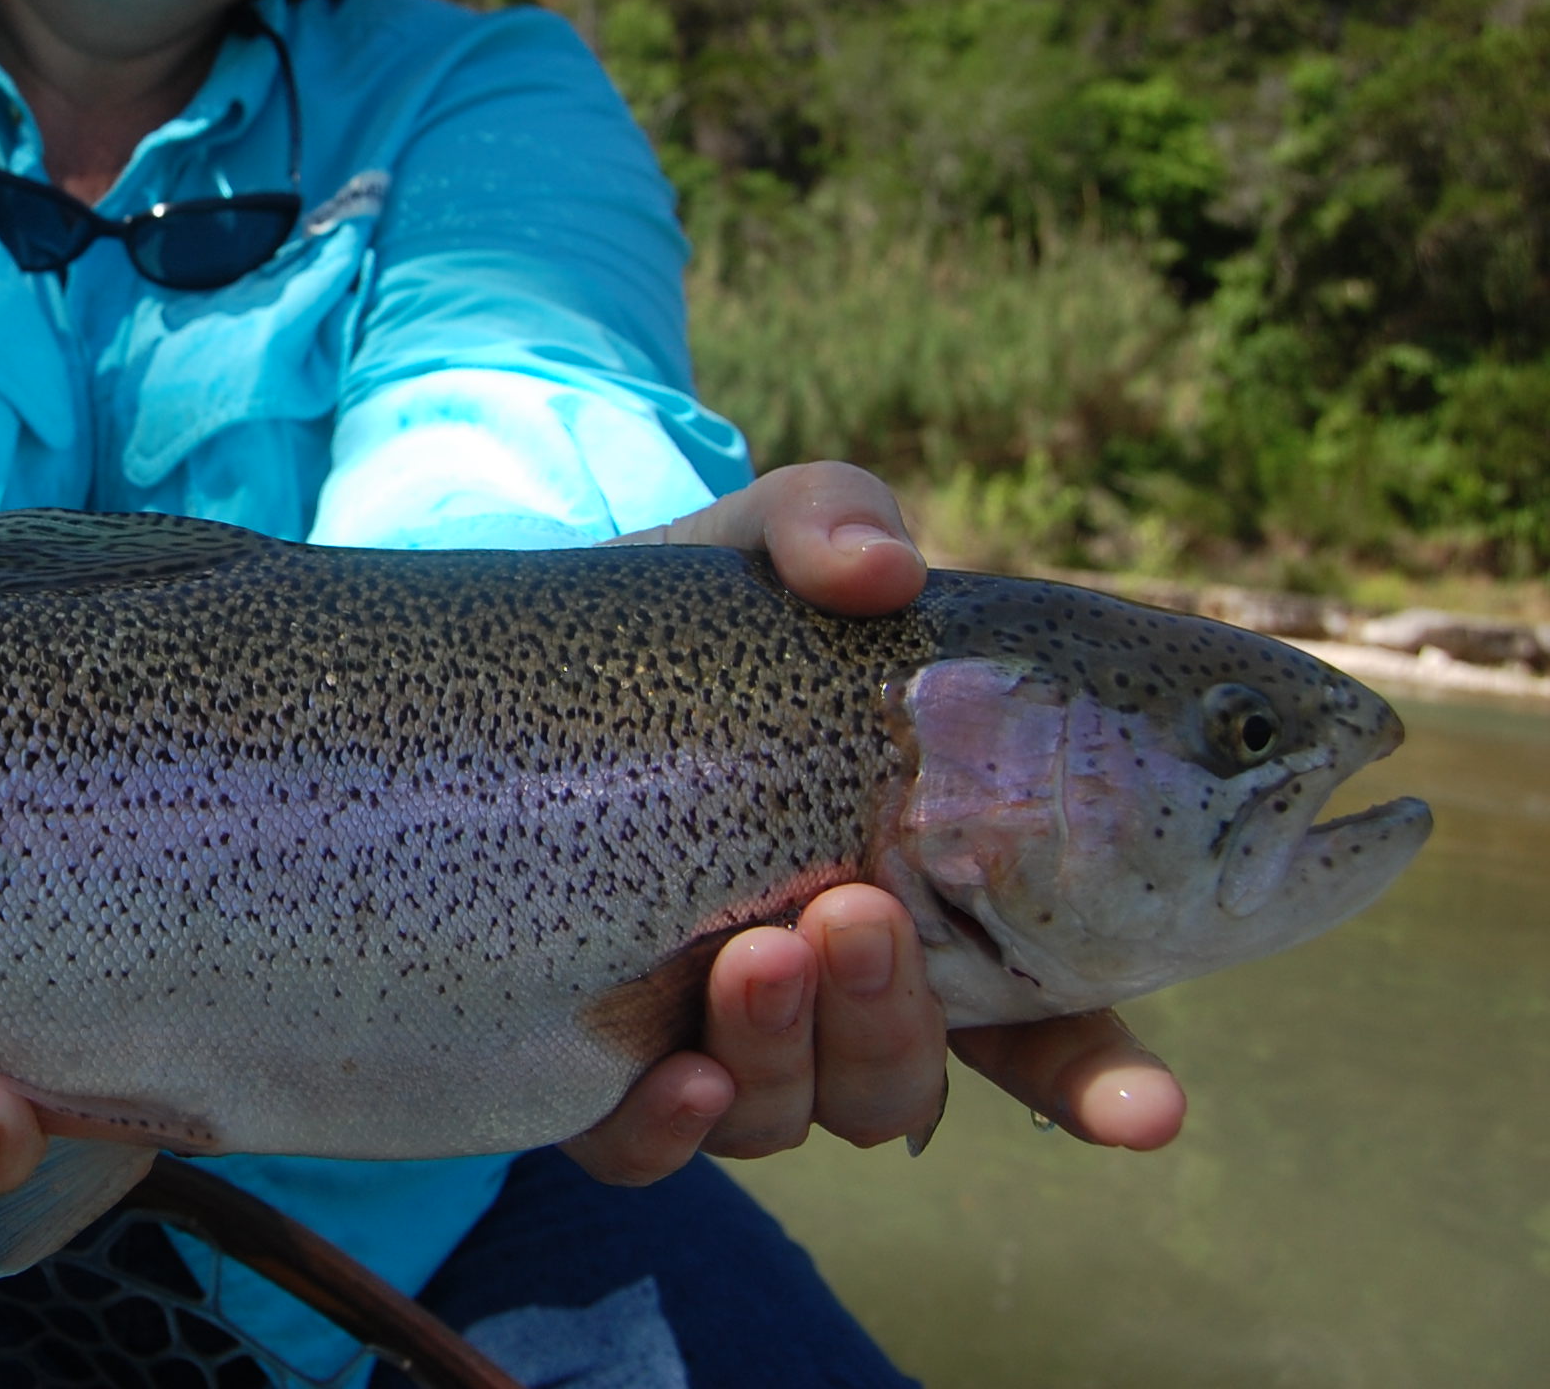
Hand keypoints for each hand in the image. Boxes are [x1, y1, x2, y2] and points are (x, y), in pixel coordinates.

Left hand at [560, 462, 1186, 1182]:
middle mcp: (836, 997)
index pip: (1052, 1027)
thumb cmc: (695, 622)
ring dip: (790, 1047)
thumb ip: (833, 524)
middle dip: (896, 1018)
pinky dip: (669, 1132)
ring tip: (753, 947)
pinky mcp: (599, 1068)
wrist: (524, 671)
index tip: (1151, 1112)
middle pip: (908, 1079)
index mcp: (931, 905)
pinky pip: (647, 1151)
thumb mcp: (761, 549)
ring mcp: (721, 1040)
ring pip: (796, 1113)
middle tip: (855, 911)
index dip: (1108, 1081)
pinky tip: (669, 1076)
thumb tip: (881, 566)